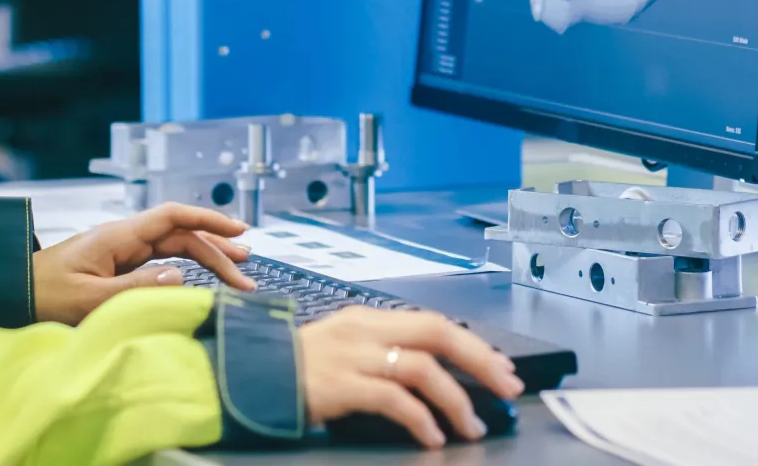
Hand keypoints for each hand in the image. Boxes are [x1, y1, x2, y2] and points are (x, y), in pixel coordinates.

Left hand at [32, 203, 255, 325]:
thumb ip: (134, 288)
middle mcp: (123, 238)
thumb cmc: (41, 295)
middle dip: (216, 249)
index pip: (173, 217)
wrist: (10, 293)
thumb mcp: (88, 298)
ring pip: (172, 248)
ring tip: (237, 272)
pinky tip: (199, 278)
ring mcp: (120, 251)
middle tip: (247, 272)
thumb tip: (180, 276)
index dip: (209, 221)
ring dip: (205, 258)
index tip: (239, 231)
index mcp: (118, 236)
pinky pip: (158, 262)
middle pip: (180, 235)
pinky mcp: (116, 267)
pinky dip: (184, 268)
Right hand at [298, 309, 524, 448]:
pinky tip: (432, 437)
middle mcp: (364, 330)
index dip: (473, 345)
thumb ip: (384, 354)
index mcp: (369, 319)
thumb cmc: (299, 370)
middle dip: (481, 360)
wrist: (248, 377)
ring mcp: (351, 356)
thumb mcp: (345, 350)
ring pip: (421, 367)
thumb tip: (437, 375)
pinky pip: (392, 399)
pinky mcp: (339, 385)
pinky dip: (420, 419)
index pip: (433, 323)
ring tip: (471, 426)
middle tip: (508, 388)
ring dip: (456, 399)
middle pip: (437, 333)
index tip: (502, 368)